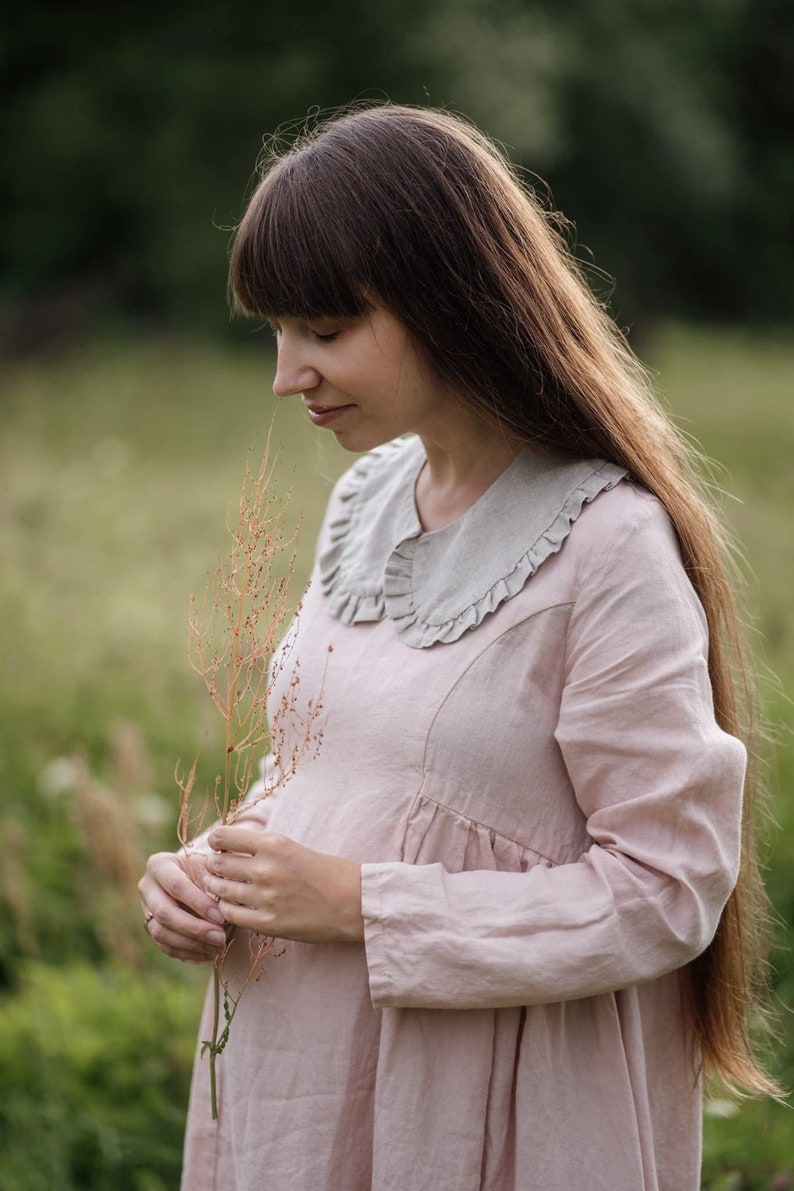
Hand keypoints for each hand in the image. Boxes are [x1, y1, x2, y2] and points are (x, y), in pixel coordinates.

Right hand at [138, 850, 228, 962]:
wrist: (196, 876)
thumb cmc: (206, 869)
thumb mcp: (212, 868)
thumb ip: (219, 882)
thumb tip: (231, 905)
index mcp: (159, 865)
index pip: (176, 886)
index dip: (198, 903)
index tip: (221, 917)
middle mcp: (147, 887)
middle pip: (165, 913)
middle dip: (194, 928)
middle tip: (220, 937)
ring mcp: (145, 910)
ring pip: (161, 933)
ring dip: (191, 944)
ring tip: (216, 946)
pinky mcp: (150, 929)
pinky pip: (165, 946)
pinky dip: (187, 953)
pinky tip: (207, 953)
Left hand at [203, 826, 363, 944]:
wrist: (352, 902)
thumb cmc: (325, 871)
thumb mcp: (292, 847)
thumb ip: (262, 847)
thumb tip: (228, 846)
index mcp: (274, 844)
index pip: (223, 837)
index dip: (215, 841)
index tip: (217, 845)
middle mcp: (266, 869)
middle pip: (218, 864)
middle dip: (212, 864)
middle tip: (214, 866)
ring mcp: (266, 898)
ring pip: (220, 890)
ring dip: (215, 886)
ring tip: (218, 885)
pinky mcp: (268, 923)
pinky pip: (231, 914)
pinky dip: (226, 909)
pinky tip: (231, 905)